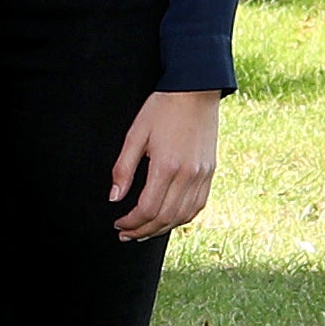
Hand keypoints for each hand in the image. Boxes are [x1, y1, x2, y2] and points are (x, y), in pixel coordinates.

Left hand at [105, 89, 223, 242]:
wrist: (196, 91)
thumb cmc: (162, 109)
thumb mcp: (135, 134)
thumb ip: (123, 168)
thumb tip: (114, 197)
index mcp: (166, 166)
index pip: (148, 209)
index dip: (131, 222)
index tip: (118, 224)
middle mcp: (188, 175)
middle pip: (166, 218)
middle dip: (143, 231)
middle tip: (126, 234)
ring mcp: (202, 175)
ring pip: (184, 216)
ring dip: (162, 229)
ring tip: (144, 232)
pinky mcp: (210, 172)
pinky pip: (198, 205)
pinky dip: (182, 218)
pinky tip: (168, 220)